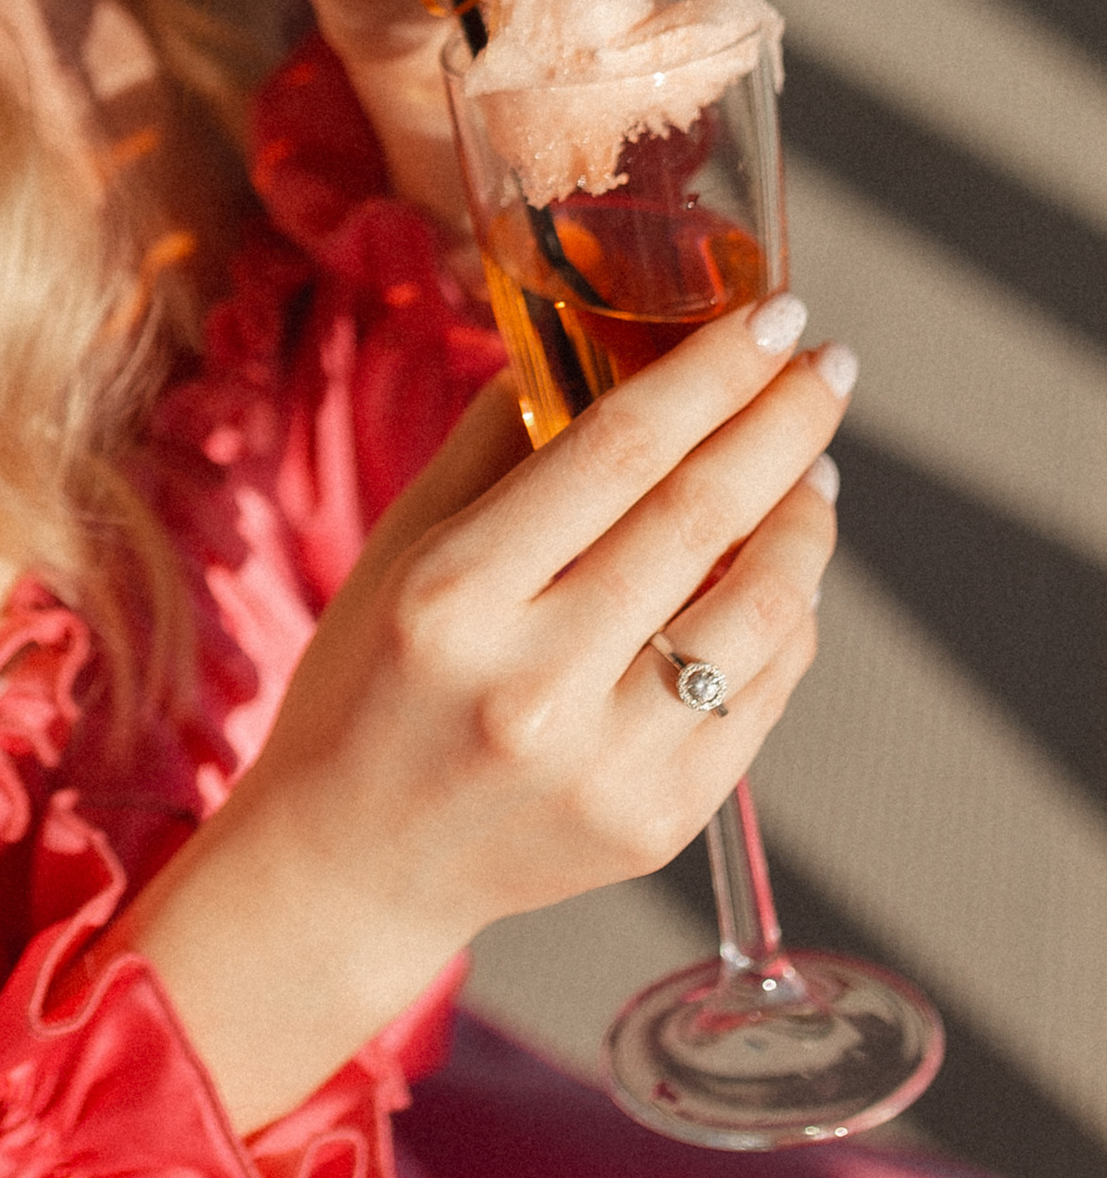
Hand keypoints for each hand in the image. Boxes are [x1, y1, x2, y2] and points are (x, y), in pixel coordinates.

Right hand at [122, 291, 848, 1129]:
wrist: (351, 862)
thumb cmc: (370, 679)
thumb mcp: (405, 544)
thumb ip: (502, 441)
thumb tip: (603, 339)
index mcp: (453, 594)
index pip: (618, 451)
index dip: (711, 372)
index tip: (772, 315)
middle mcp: (533, 682)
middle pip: (700, 517)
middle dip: (784, 422)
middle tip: (827, 364)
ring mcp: (605, 763)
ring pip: (760, 612)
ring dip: (806, 521)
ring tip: (812, 470)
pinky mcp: (658, 822)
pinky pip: (761, 693)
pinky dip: (789, 617)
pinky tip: (780, 572)